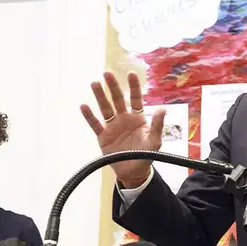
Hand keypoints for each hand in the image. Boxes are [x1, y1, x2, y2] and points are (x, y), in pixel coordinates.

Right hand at [79, 71, 165, 186]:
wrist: (134, 172)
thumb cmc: (146, 155)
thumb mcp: (155, 140)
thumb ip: (157, 124)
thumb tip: (162, 108)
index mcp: (137, 118)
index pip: (136, 99)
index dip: (134, 87)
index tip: (131, 74)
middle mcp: (124, 119)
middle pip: (117, 100)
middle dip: (113, 87)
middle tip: (107, 73)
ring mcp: (112, 127)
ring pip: (105, 108)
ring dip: (100, 96)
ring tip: (94, 83)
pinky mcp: (103, 137)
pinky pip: (95, 124)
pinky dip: (89, 116)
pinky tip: (84, 106)